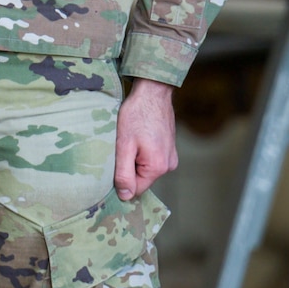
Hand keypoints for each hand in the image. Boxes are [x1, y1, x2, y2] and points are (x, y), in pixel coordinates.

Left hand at [114, 79, 179, 200]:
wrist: (153, 91)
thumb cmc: (137, 115)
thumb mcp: (124, 145)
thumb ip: (124, 173)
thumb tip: (125, 196)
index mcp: (158, 167)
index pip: (136, 189)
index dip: (122, 178)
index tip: (116, 160)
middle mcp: (169, 165)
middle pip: (142, 179)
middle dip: (130, 166)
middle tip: (124, 146)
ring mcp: (171, 156)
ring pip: (146, 168)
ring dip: (136, 158)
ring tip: (132, 139)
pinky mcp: (170, 148)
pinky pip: (152, 159)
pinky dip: (143, 151)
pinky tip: (139, 136)